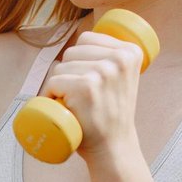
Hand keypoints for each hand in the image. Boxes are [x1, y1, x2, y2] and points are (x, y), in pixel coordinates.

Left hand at [40, 30, 144, 159]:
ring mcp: (103, 72)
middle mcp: (119, 59)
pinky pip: (53, 82)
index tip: (91, 81)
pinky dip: (51, 96)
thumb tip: (88, 35)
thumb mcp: (123, 78)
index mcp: (131, 52)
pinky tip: (64, 108)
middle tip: (83, 97)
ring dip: (60, 85)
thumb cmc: (112, 113)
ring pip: (60, 67)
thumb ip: (115, 56)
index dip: (80, 58)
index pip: (87, 38)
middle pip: (72, 52)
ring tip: (76, 103)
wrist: (114, 146)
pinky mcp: (86, 86)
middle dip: (69, 72)